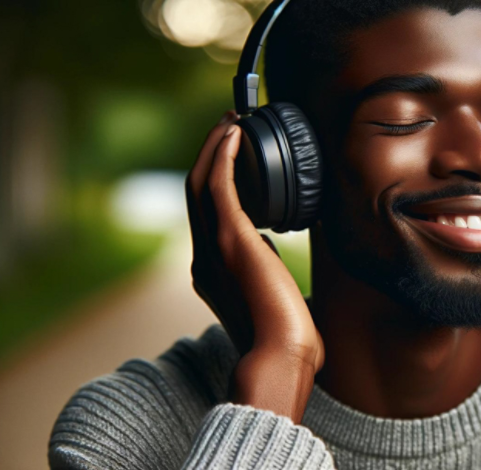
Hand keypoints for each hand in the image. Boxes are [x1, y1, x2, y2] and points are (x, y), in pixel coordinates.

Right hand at [185, 112, 323, 418]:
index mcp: (209, 271)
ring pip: (200, 183)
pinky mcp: (230, 239)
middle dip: (210, 155)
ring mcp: (212, 247)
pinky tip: (237, 135)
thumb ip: (259, 272)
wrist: (281, 353)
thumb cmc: (285, 336)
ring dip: (216, 148)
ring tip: (232, 122)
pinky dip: (226, 157)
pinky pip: (219, 186)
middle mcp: (202, 256)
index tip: (229, 157)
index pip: (203, 216)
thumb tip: (266, 255)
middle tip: (228, 126)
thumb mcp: (264, 295)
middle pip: (194, 192)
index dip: (212, 182)